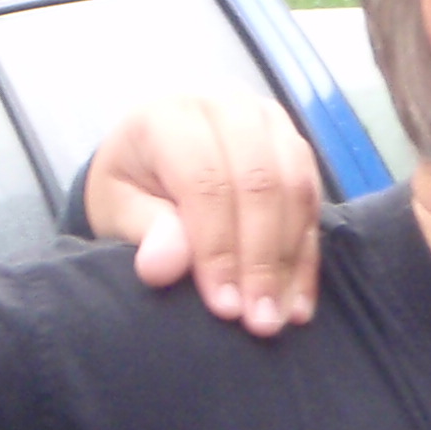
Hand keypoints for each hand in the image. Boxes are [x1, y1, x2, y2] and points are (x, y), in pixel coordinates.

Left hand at [82, 94, 324, 336]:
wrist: (154, 156)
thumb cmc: (131, 184)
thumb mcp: (117, 208)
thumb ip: (142, 231)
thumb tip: (164, 265)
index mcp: (172, 116)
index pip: (206, 183)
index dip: (218, 248)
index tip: (223, 306)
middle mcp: (228, 108)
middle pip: (260, 184)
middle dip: (262, 261)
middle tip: (259, 321)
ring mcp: (270, 124)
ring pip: (296, 190)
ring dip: (290, 262)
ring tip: (280, 317)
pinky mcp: (296, 148)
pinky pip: (313, 203)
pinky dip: (306, 258)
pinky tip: (298, 303)